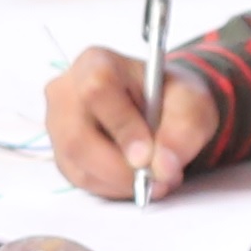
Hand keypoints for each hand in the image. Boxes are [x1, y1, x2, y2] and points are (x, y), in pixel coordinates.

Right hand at [45, 43, 222, 197]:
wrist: (161, 111)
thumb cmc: (172, 99)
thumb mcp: (193, 105)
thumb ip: (184, 131)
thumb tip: (163, 166)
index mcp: (96, 62)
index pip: (96, 91)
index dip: (122, 127)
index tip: (147, 155)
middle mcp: (66, 91)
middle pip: (77, 137)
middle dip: (120, 168)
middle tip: (157, 179)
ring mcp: (58, 125)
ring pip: (79, 165)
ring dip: (121, 182)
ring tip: (155, 179)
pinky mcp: (61, 154)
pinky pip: (82, 180)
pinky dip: (114, 187)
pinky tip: (135, 177)